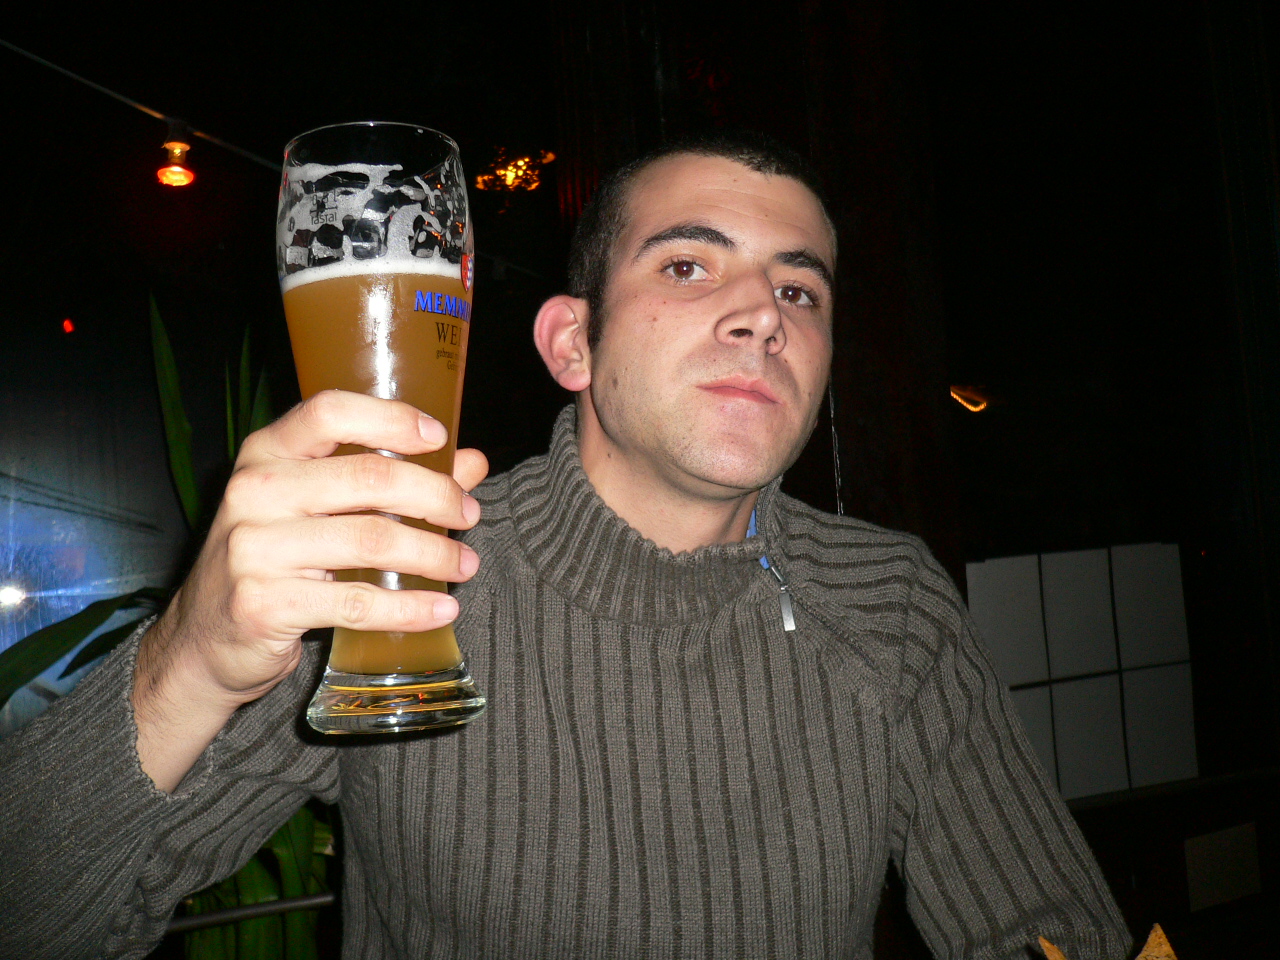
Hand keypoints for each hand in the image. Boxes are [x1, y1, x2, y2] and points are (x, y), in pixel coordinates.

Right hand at [134, 390, 488, 744]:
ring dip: (433, 553)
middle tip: (468, 514)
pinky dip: (410, 607)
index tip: (437, 439)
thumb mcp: (320, 509)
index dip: (391, 419)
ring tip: (464, 563)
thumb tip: (471, 463)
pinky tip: (441, 608)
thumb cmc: (275, 561)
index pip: (330, 411)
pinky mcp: (264, 604)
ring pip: (371, 540)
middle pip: (368, 477)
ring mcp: (254, 548)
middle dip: (435, 495)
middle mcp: (255, 491)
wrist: (206, 641)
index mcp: (267, 453)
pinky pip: (357, 602)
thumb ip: (391, 481)